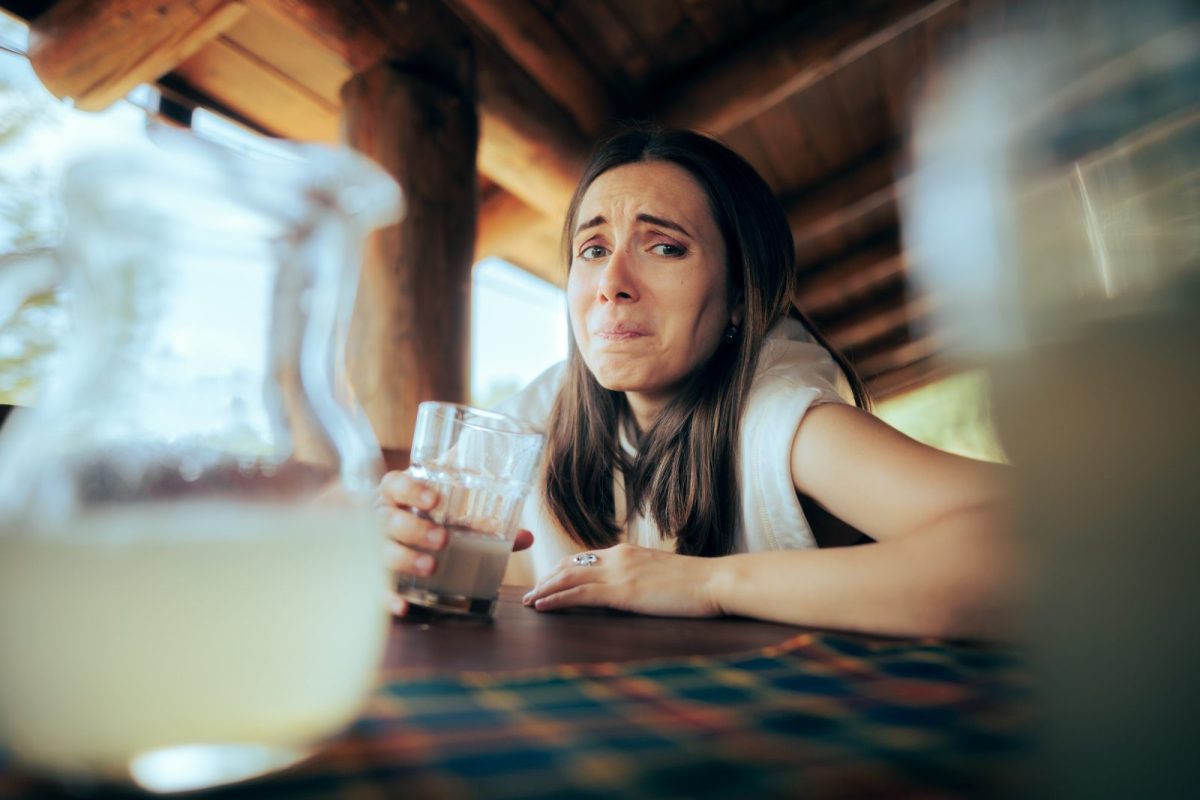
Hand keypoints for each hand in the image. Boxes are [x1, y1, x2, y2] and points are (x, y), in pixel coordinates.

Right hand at [377, 470, 532, 615]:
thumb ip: (481, 523)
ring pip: (379, 552)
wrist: (367, 538)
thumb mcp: (447, 517)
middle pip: (388, 520)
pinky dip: (386, 597)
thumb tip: (528, 537)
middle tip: (443, 539)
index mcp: (395, 496)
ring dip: (405, 559)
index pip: (395, 484)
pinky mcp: (369, 577)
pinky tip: (403, 606)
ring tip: (431, 567)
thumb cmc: (420, 521)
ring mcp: (370, 549)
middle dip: (415, 529)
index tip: (437, 499)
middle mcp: (379, 519)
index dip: (412, 490)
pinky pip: (373, 588)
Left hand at [522, 543, 721, 617]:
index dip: (562, 570)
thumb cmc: (697, 583)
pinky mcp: (623, 591)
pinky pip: (580, 594)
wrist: (716, 581)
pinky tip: (542, 606)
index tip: (548, 582)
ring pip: (569, 577)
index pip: (584, 558)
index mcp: (627, 552)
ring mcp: (619, 572)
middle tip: (530, 594)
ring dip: (544, 589)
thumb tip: (630, 590)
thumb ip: (640, 577)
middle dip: (547, 579)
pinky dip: (557, 599)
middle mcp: (618, 556)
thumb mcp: (661, 575)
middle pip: (570, 564)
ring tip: (528, 601)